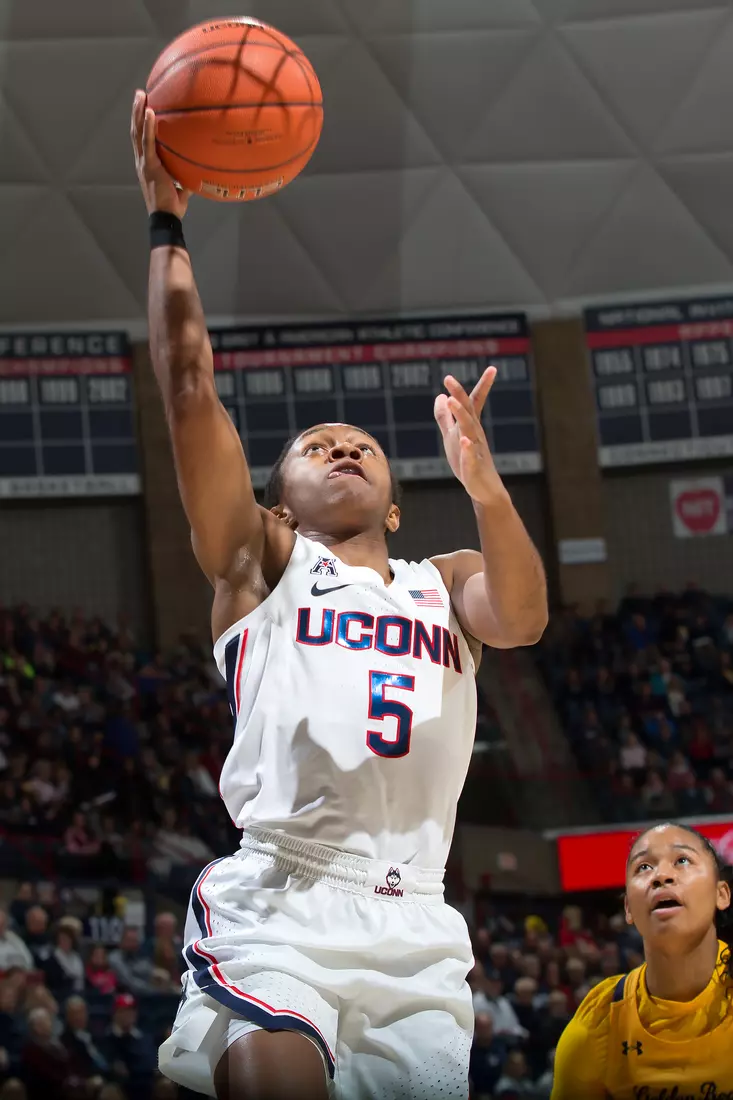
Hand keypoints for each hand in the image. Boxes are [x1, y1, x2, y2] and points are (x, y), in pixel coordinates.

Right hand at [131, 89, 190, 216]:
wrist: (166, 218)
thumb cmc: (172, 207)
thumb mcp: (181, 188)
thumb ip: (187, 178)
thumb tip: (199, 172)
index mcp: (147, 164)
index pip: (141, 139)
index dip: (141, 123)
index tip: (144, 107)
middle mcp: (142, 161)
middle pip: (136, 130)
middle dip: (137, 111)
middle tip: (140, 93)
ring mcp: (144, 162)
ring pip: (137, 132)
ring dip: (138, 112)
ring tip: (141, 94)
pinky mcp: (149, 165)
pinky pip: (148, 142)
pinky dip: (148, 126)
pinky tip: (150, 111)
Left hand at [434, 368, 502, 505]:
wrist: (483, 488)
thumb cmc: (468, 460)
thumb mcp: (452, 436)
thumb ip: (445, 417)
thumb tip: (440, 395)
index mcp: (470, 426)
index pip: (475, 402)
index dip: (483, 385)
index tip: (493, 368)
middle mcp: (474, 434)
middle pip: (468, 411)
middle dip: (459, 395)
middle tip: (449, 378)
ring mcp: (475, 449)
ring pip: (469, 430)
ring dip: (461, 416)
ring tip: (452, 401)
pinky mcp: (473, 466)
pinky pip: (471, 456)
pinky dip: (468, 448)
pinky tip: (464, 441)